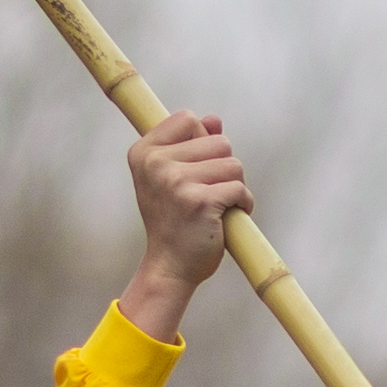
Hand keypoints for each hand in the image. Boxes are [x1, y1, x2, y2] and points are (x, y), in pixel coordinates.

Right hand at [116, 113, 250, 336]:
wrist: (170, 266)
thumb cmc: (174, 220)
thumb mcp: (173, 177)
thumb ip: (192, 144)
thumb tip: (213, 120)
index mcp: (144, 152)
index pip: (188, 119)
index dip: (201, 142)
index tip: (192, 169)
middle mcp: (155, 163)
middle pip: (218, 141)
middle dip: (223, 168)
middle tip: (205, 193)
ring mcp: (175, 181)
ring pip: (233, 164)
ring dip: (233, 186)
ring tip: (214, 206)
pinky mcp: (199, 201)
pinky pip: (239, 188)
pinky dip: (242, 203)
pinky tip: (225, 217)